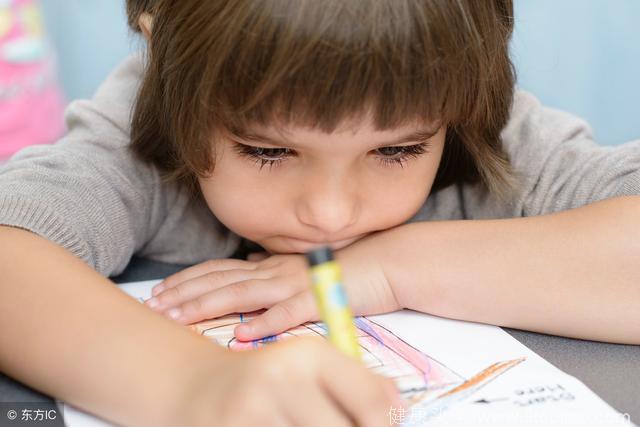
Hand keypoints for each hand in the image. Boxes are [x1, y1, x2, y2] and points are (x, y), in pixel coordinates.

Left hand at [144, 233, 401, 339]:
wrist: (388, 263)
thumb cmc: (346, 270)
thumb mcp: (302, 274)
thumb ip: (275, 280)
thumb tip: (247, 289)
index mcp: (272, 265)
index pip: (221, 270)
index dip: (189, 280)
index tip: (162, 292)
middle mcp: (277, 270)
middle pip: (222, 280)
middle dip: (185, 293)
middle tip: (154, 306)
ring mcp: (297, 283)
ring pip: (244, 293)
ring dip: (210, 305)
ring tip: (180, 318)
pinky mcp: (321, 298)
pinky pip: (290, 312)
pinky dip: (266, 322)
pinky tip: (244, 334)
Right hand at [181, 338, 402, 426]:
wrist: (194, 386)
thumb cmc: (266, 380)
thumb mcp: (310, 368)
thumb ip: (358, 383)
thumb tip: (399, 408)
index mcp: (309, 355)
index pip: (372, 403)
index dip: (384, 426)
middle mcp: (282, 378)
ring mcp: (252, 412)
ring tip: (303, 424)